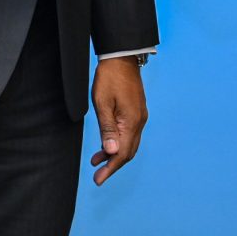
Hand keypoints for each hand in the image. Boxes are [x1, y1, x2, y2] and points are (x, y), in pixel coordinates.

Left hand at [90, 56, 146, 185]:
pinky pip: (129, 133)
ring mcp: (139, 116)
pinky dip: (118, 142)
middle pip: (128, 151)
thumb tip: (112, 152)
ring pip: (129, 143)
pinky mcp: (136, 111)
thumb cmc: (109, 78)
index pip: (122, 153)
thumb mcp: (102, 103)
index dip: (111, 168)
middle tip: (98, 176)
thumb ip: (107, 129)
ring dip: (114, 154)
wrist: (121, 57)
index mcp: (131, 121)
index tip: (98, 180)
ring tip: (97, 161)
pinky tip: (106, 143)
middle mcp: (139, 121)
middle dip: (113, 165)